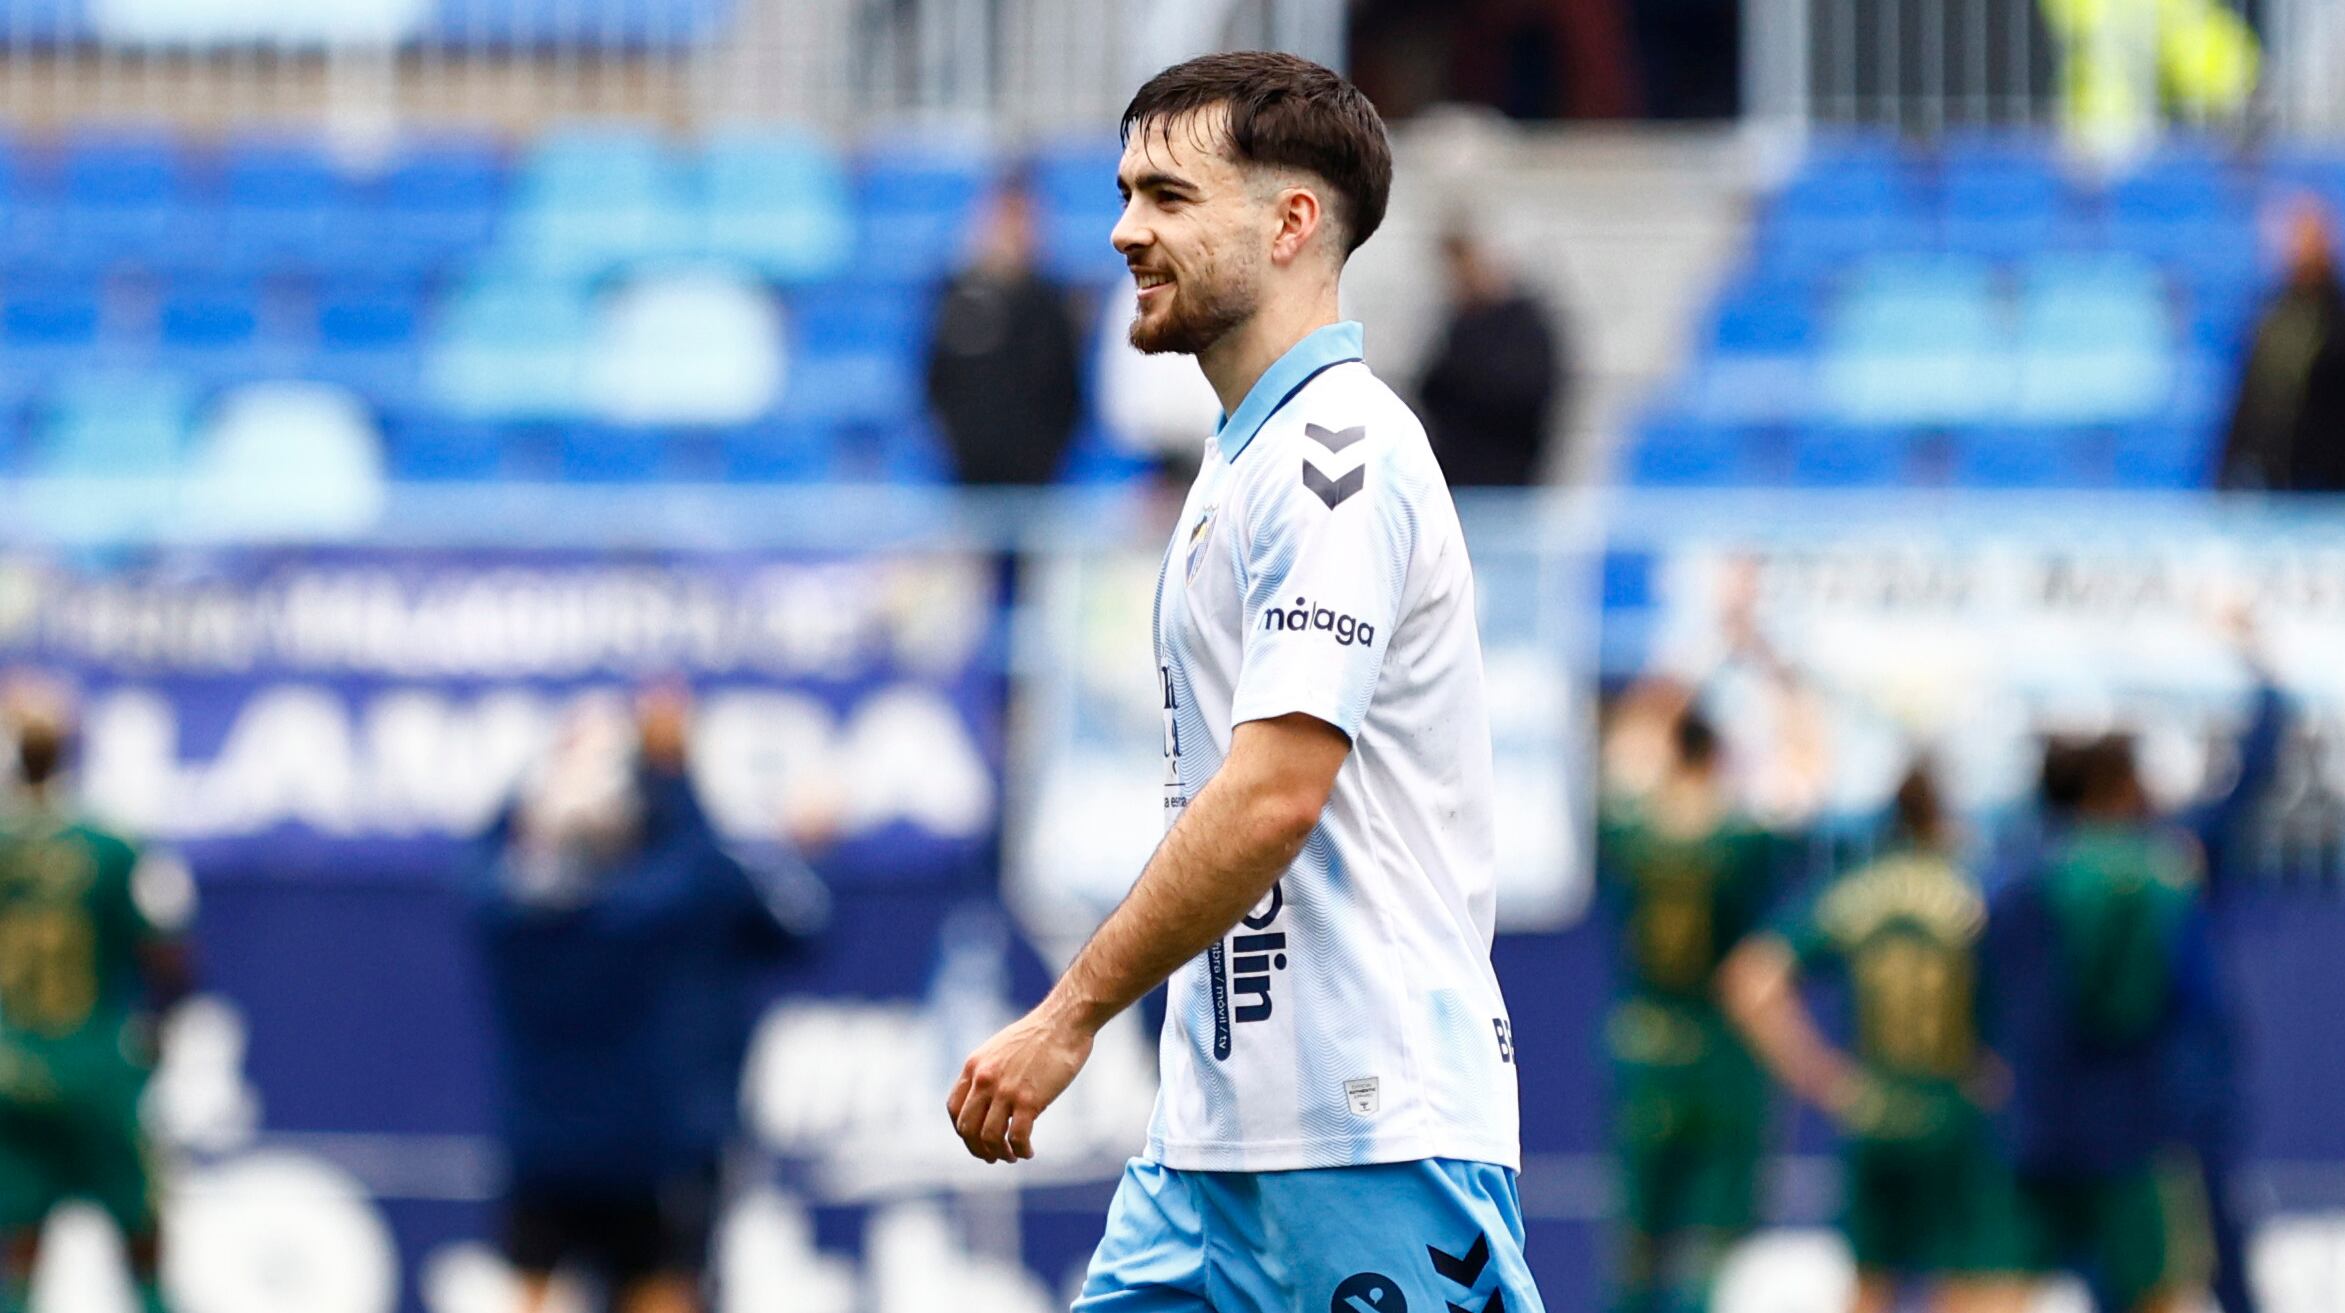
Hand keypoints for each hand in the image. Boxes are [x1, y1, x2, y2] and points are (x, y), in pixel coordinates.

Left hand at [946, 1006, 1093, 1162]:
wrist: (1064, 1022)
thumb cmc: (1038, 1036)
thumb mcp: (1000, 1049)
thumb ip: (989, 1072)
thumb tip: (988, 1100)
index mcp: (974, 1066)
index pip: (954, 1109)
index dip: (963, 1130)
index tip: (977, 1138)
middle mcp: (984, 1079)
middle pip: (967, 1128)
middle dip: (978, 1148)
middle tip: (993, 1156)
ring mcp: (1005, 1090)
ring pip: (989, 1137)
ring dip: (999, 1153)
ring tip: (1012, 1156)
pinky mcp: (1028, 1100)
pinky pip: (1017, 1137)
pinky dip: (1021, 1150)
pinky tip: (1028, 1151)